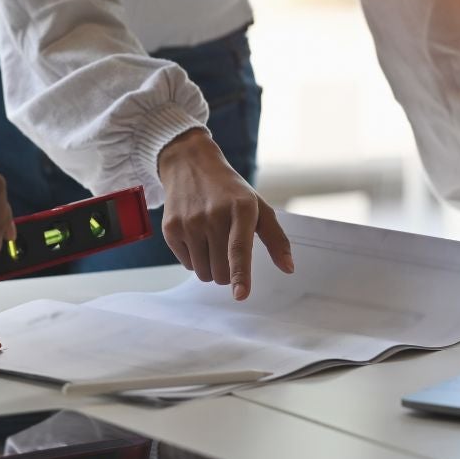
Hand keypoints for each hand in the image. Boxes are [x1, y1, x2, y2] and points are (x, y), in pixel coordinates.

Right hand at [158, 129, 293, 300]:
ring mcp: (189, 222)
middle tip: (227, 247)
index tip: (240, 294)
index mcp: (241, 209)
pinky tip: (196, 235)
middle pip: (221, 272)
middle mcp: (213, 215)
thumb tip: (288, 268)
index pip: (239, 249)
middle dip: (228, 271)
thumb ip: (276, 238)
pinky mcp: (170, 228)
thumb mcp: (258, 206)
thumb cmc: (230, 191)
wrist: (190, 164)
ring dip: (210, 267)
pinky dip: (194, 258)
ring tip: (211, 240)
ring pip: (203, 273)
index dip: (241, 274)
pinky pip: (187, 265)